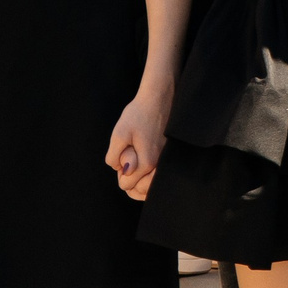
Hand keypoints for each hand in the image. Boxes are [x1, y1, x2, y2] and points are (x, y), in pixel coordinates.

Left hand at [105, 77, 174, 200]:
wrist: (160, 97)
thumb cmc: (139, 113)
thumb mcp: (119, 133)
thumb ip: (114, 157)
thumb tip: (122, 170)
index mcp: (148, 161)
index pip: (127, 185)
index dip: (120, 174)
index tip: (123, 158)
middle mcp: (162, 164)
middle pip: (141, 190)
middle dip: (131, 180)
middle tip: (129, 161)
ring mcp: (169, 160)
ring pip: (152, 186)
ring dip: (142, 180)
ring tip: (136, 162)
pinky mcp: (172, 154)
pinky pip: (160, 176)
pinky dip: (151, 176)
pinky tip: (146, 164)